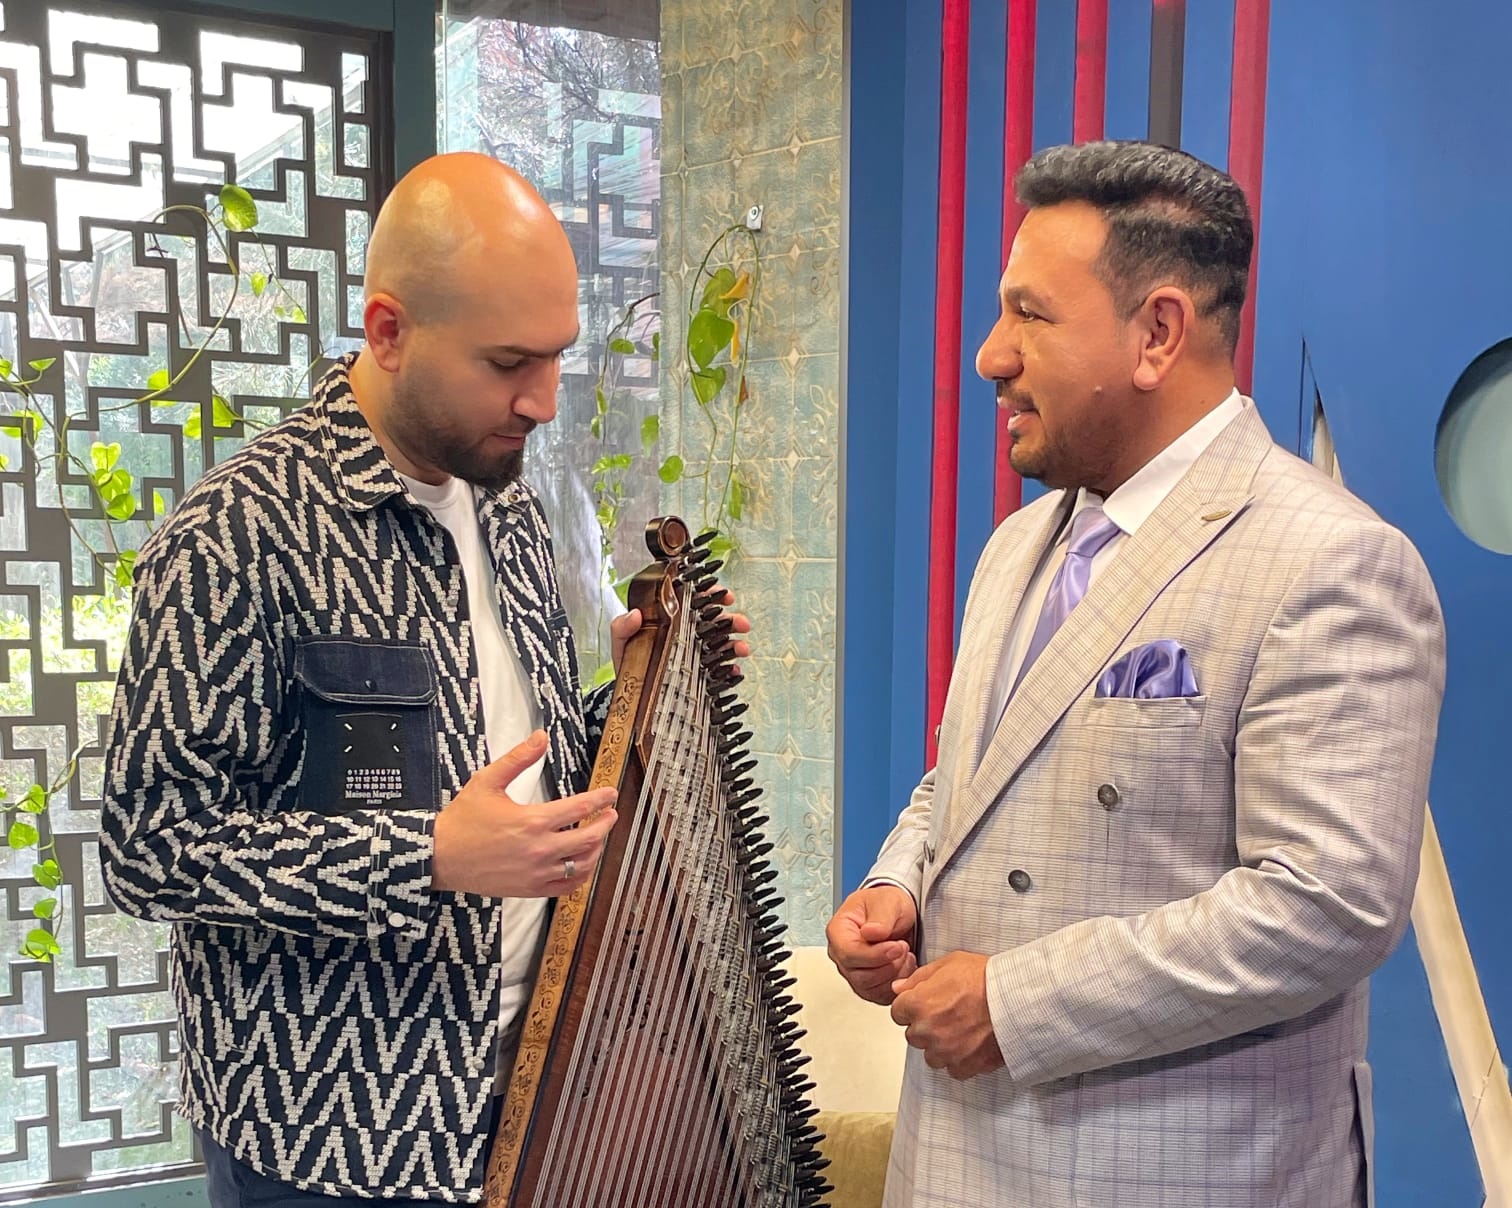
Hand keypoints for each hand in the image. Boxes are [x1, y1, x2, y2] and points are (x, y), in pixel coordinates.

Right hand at [431, 730, 617, 897]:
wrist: (440, 856)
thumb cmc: (463, 819)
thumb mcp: (488, 780)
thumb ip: (518, 758)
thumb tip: (541, 737)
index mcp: (533, 821)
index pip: (580, 808)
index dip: (601, 799)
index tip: (610, 793)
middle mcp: (540, 849)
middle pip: (589, 838)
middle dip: (606, 824)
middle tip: (611, 814)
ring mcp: (537, 873)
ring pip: (583, 864)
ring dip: (597, 849)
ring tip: (599, 837)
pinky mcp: (531, 889)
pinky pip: (568, 886)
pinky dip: (581, 875)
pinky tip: (582, 864)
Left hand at [609, 587, 751, 675]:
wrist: (630, 692)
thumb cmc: (628, 660)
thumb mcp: (621, 642)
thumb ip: (622, 627)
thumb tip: (633, 615)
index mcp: (672, 618)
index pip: (695, 599)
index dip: (711, 593)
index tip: (722, 594)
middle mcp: (688, 632)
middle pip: (715, 620)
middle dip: (731, 619)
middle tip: (740, 623)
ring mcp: (696, 652)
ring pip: (723, 642)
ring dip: (736, 643)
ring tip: (742, 648)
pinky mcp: (701, 673)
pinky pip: (720, 669)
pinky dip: (730, 669)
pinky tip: (734, 670)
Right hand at [826, 884, 918, 1003]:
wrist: (896, 914)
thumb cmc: (886, 904)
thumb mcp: (888, 901)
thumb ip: (881, 917)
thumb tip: (870, 932)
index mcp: (838, 931)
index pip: (849, 954)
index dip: (875, 954)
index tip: (896, 946)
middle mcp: (841, 954)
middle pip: (859, 975)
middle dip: (888, 964)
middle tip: (903, 947)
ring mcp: (852, 971)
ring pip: (869, 988)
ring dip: (894, 974)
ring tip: (904, 954)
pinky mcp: (867, 985)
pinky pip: (878, 995)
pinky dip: (896, 984)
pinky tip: (903, 966)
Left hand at [889, 951, 1004, 1079]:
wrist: (1017, 999)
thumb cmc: (986, 978)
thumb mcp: (949, 963)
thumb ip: (918, 978)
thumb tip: (897, 988)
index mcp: (919, 1004)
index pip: (897, 1013)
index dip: (911, 1006)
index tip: (926, 1003)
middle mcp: (927, 1031)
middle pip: (913, 1035)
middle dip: (925, 1025)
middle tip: (948, 1013)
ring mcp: (945, 1051)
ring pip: (931, 1055)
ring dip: (940, 1045)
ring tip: (961, 1029)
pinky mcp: (965, 1066)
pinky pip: (953, 1069)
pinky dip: (959, 1060)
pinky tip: (971, 1043)